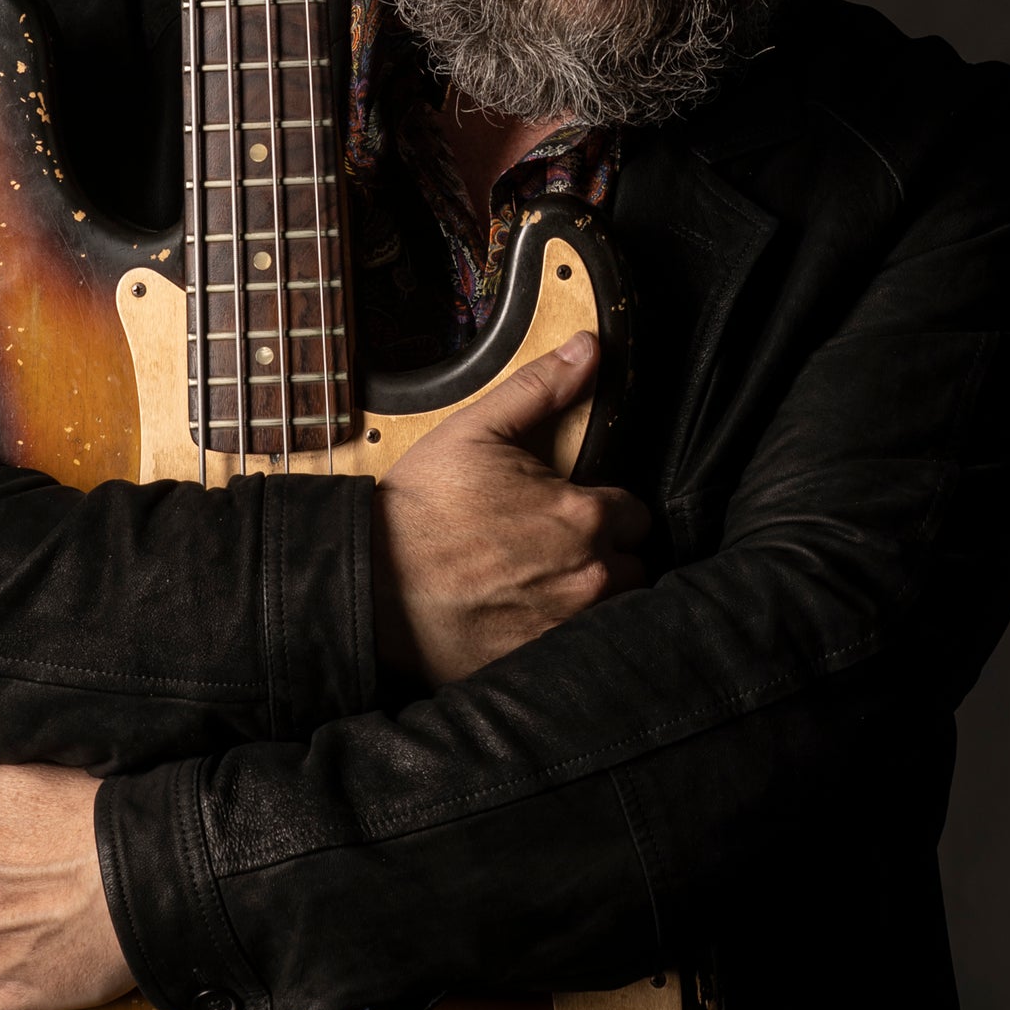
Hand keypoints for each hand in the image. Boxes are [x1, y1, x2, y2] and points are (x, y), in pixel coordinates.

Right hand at [372, 333, 650, 688]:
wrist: (374, 581)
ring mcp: (566, 627)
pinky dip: (564, 632)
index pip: (635, 513)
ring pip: (611, 609)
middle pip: (631, 564)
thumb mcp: (478, 429)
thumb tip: (590, 348)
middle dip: (606, 552)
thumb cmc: (423, 505)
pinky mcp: (540, 661)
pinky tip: (527, 612)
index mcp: (583, 517)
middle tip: (560, 544)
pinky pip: (578, 648)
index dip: (606, 506)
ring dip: (591, 593)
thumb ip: (542, 388)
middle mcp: (589, 577)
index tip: (576, 508)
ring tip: (546, 580)